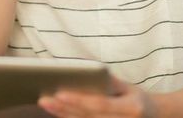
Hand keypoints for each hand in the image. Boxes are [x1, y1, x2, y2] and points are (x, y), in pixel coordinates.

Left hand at [38, 77, 157, 117]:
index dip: (79, 100)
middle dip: (64, 108)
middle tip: (45, 99)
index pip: (100, 104)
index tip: (60, 92)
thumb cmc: (138, 100)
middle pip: (88, 117)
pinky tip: (58, 111)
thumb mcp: (129, 87)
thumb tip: (88, 69)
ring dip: (63, 114)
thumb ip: (109, 81)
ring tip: (47, 103)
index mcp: (131, 109)